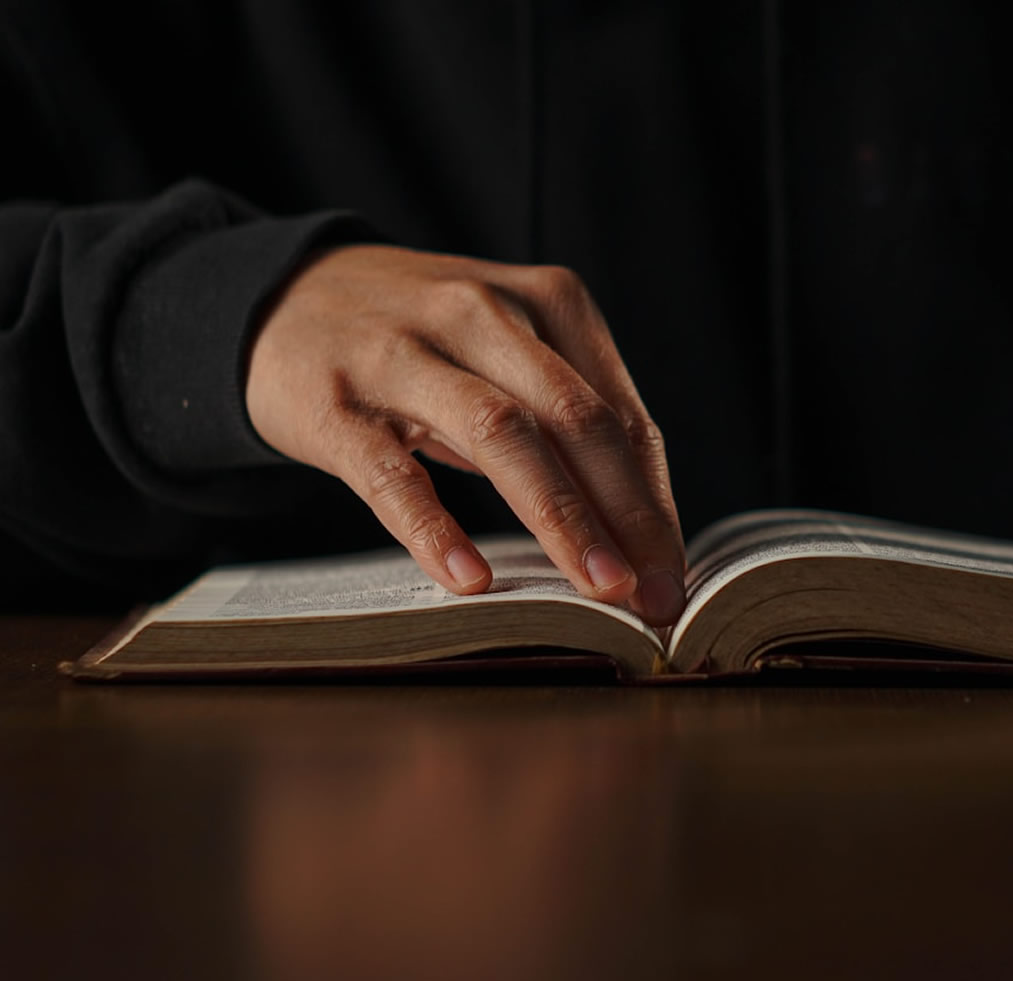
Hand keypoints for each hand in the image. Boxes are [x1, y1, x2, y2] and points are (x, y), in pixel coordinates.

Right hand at [245, 245, 685, 623]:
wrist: (281, 297)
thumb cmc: (427, 342)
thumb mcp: (508, 351)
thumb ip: (570, 418)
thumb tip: (640, 533)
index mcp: (546, 300)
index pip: (619, 413)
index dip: (652, 501)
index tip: (674, 574)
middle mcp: (481, 312)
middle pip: (575, 419)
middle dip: (626, 513)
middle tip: (653, 595)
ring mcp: (403, 352)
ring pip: (501, 433)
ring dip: (560, 517)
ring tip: (597, 588)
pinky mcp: (334, 400)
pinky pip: (391, 471)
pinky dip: (435, 527)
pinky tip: (471, 580)